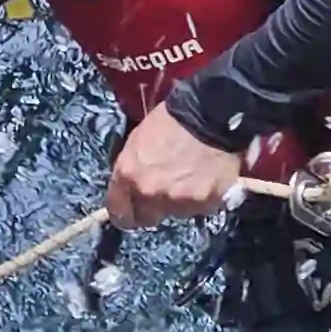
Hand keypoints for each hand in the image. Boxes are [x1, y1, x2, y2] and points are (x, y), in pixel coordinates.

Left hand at [106, 104, 242, 229]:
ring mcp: (177, 201)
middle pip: (148, 218)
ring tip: (192, 178)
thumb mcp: (139, 140)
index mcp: (128, 175)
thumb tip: (134, 187)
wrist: (211, 113)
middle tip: (167, 191)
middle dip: (155, 208)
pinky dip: (204, 198)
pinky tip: (208, 179)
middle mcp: (149, 192)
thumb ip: (134, 170)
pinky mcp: (205, 203)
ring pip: (177, 213)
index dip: (127, 212)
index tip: (135, 209)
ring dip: (181, 201)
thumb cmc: (172, 120)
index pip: (119, 213)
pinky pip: (201, 208)